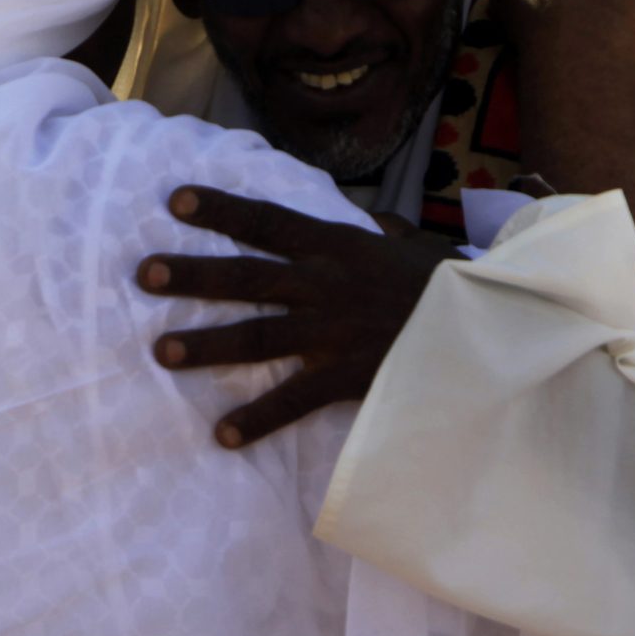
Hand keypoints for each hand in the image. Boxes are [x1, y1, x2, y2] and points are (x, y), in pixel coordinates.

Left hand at [137, 187, 457, 447]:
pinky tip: (221, 435)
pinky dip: (257, 420)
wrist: (490, 328)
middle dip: (193, 274)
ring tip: (160, 351)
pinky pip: (293, 400)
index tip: (174, 200)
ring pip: (258, 334)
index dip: (222, 209)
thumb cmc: (450, 285)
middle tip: (144, 274)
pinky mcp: (347, 376)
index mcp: (340, 246)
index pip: (270, 221)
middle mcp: (327, 284)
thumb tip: (374, 226)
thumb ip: (382, 237)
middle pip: (248, 276)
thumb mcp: (413, 247)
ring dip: (206, 344)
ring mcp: (334, 332)